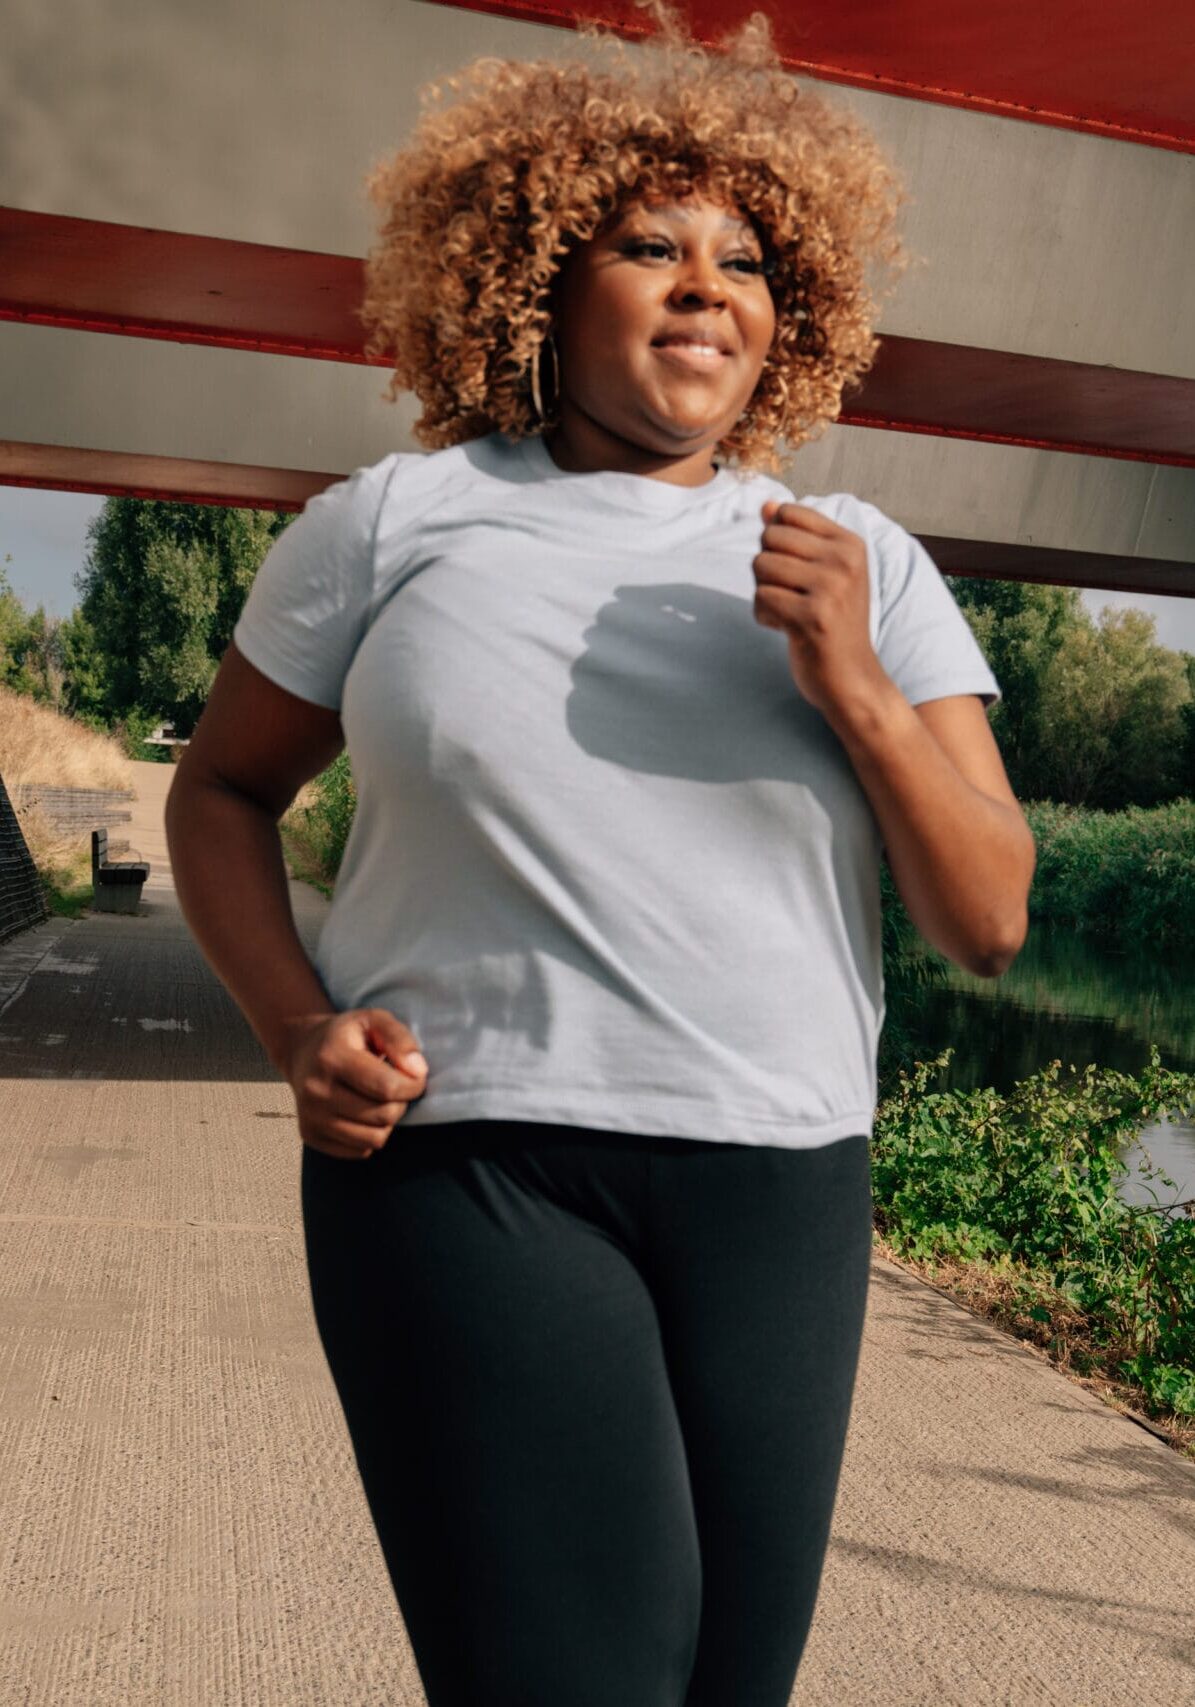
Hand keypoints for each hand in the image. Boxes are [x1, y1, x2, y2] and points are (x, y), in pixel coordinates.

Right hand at [281, 1007, 428, 1160]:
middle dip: (401, 1103)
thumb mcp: (374, 1020)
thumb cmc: (347, 1036)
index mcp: (332, 1058)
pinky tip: (362, 1113)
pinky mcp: (311, 1136)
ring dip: (387, 1122)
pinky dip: (370, 1135)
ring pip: (375, 1139)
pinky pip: (360, 1151)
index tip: (414, 1077)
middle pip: (384, 1115)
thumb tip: (418, 1071)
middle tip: (395, 1087)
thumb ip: (400, 1040)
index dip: (413, 1085)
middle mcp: (316, 1091)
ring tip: (378, 1100)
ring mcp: (311, 1117)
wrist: (302, 1051)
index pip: (387, 1087)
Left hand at [752, 499, 889, 719]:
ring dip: (765, 593)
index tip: (797, 570)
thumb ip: (796, 537)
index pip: (787, 513)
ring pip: (761, 566)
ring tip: (790, 612)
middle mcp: (844, 561)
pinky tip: (787, 629)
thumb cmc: (833, 624)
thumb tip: (766, 506)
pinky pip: (761, 599)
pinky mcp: (813, 617)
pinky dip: (765, 617)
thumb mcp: (825, 573)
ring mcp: (831, 589)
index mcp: (850, 544)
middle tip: (791, 595)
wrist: (853, 679)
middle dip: (768, 568)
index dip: (777, 541)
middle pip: (770, 538)